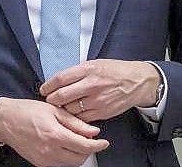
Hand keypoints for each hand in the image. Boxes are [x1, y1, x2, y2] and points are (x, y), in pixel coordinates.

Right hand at [0, 97, 108, 166]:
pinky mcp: (39, 163)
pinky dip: (66, 157)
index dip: (98, 145)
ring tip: (74, 141)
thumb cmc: (26, 111)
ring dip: (77, 154)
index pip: (84, 146)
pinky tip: (63, 145)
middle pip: (80, 158)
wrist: (5, 120)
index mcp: (55, 135)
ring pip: (71, 164)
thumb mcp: (53, 110)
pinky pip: (59, 164)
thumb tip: (93, 131)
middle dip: (88, 150)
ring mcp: (44, 159)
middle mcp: (50, 150)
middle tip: (88, 139)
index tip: (103, 142)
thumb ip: (75, 122)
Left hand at [40, 60, 160, 122]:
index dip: (48, 85)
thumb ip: (77, 72)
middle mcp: (92, 85)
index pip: (61, 79)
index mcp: (88, 70)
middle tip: (49, 99)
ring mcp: (97, 100)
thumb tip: (59, 81)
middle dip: (52, 99)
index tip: (43, 89)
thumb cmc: (115, 71)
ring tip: (61, 106)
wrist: (137, 82)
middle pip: (62, 96)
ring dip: (62, 109)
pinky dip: (75, 117)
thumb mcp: (95, 63)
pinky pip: (82, 118)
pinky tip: (73, 113)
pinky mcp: (102, 112)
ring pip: (70, 109)